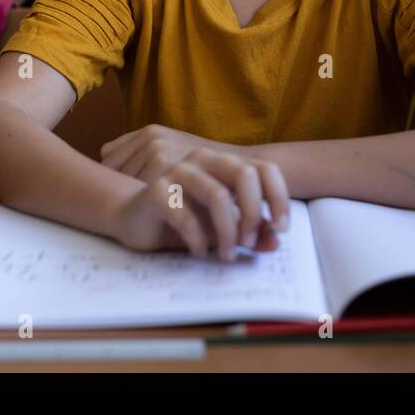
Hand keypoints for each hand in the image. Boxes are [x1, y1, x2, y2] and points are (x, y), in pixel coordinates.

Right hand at [104, 133, 290, 260]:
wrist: (132, 217)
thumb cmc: (183, 220)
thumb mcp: (222, 228)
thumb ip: (250, 233)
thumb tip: (275, 244)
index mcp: (224, 163)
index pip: (265, 168)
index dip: (279, 197)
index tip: (281, 228)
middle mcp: (203, 160)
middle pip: (245, 175)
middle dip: (253, 214)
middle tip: (249, 243)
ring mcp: (178, 171)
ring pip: (217, 196)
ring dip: (227, 233)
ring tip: (226, 254)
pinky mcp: (156, 190)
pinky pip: (187, 216)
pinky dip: (198, 240)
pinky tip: (199, 251)